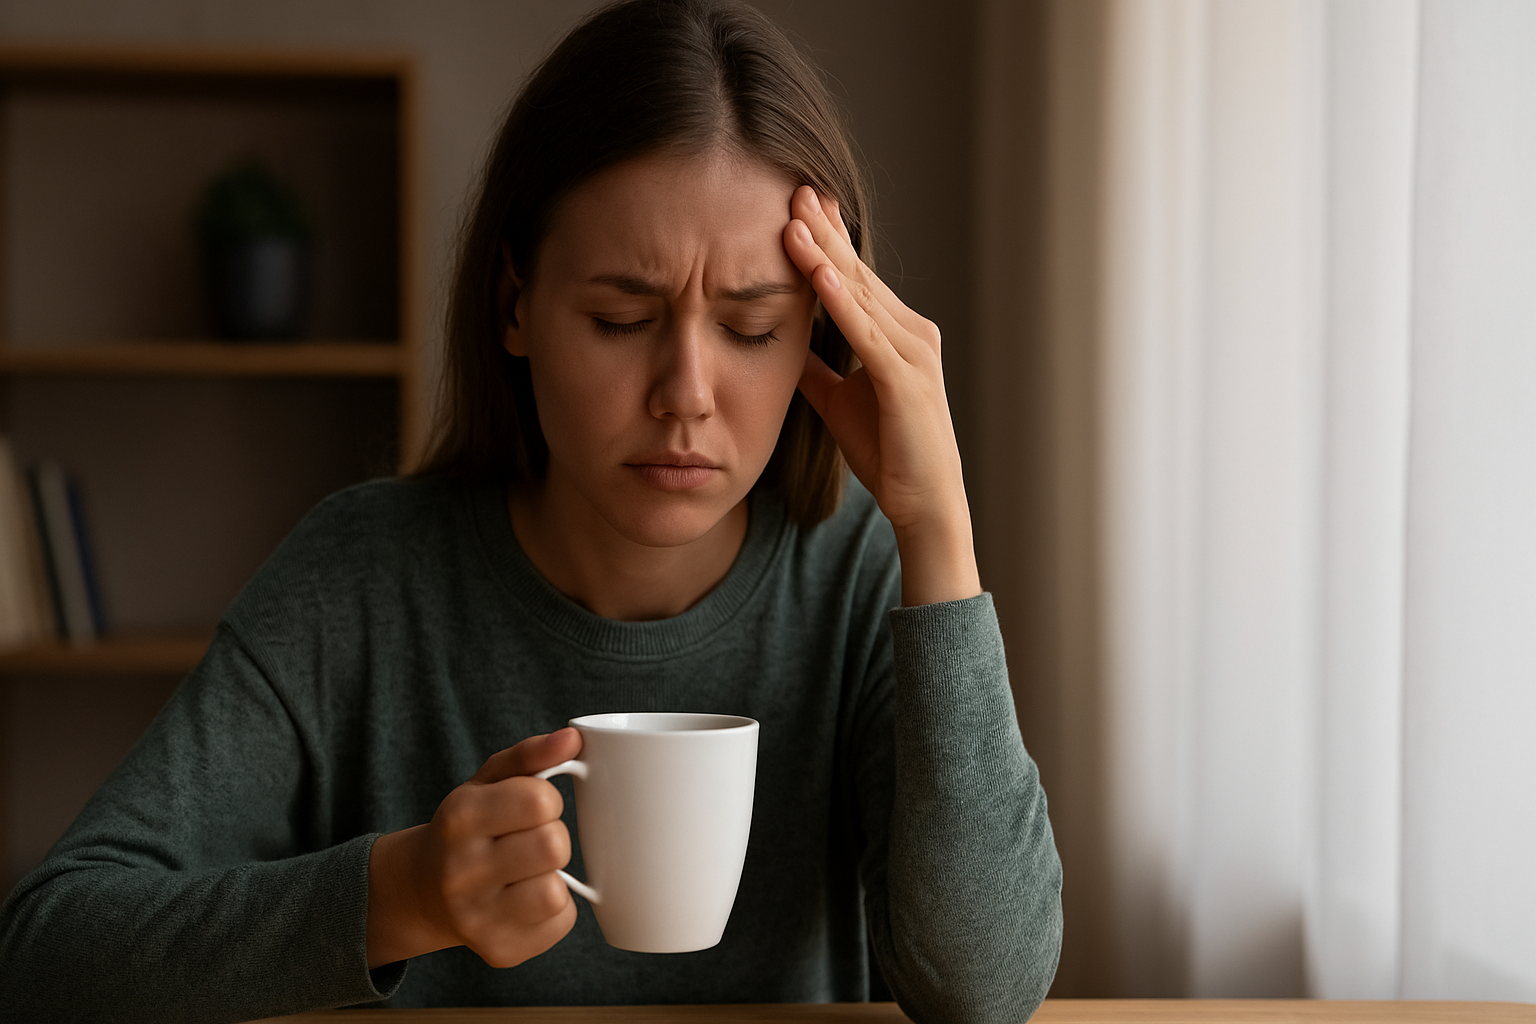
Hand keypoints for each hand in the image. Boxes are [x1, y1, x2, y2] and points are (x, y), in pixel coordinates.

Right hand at [366, 728, 581, 968]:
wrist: (422, 890)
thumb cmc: (468, 827)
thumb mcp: (488, 781)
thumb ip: (531, 754)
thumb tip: (572, 738)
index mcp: (459, 819)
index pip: (540, 800)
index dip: (547, 801)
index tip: (531, 807)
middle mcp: (460, 872)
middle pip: (553, 846)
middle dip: (552, 837)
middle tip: (530, 841)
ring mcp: (476, 919)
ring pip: (555, 891)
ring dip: (553, 876)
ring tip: (529, 871)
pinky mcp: (498, 951)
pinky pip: (560, 923)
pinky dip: (555, 909)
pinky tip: (527, 899)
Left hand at [783, 185, 980, 605]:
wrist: (924, 503)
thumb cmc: (888, 453)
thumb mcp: (839, 400)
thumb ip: (818, 368)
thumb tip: (787, 343)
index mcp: (898, 335)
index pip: (855, 279)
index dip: (827, 241)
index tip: (798, 205)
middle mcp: (912, 333)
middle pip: (858, 274)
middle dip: (825, 230)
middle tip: (795, 187)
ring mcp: (912, 353)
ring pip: (860, 293)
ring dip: (825, 253)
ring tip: (793, 216)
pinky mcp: (905, 379)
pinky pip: (865, 332)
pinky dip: (839, 300)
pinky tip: (815, 271)